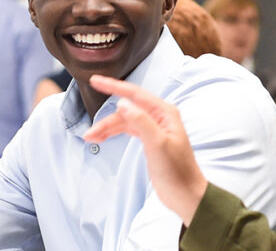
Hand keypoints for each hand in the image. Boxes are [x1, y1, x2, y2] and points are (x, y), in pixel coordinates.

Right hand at [82, 75, 208, 225]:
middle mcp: (159, 117)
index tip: (95, 80)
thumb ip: (141, 121)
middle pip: (126, 111)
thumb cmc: (177, 171)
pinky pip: (127, 131)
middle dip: (106, 120)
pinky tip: (101, 139)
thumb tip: (122, 102)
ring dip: (107, 129)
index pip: (135, 94)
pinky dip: (113, 134)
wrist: (185, 195)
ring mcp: (153, 129)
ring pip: (124, 122)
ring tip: (90, 139)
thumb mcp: (157, 144)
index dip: (114, 86)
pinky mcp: (149, 141)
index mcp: (165, 113)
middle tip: (89, 132)